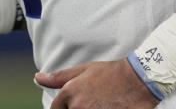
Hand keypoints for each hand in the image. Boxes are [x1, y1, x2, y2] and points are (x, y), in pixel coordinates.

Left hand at [36, 58, 159, 108]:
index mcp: (70, 93)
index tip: (75, 104)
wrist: (137, 80)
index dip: (63, 107)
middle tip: (92, 102)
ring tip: (101, 103)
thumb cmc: (110, 73)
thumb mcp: (83, 70)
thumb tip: (38, 77)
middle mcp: (78, 107)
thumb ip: (58, 77)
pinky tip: (106, 107)